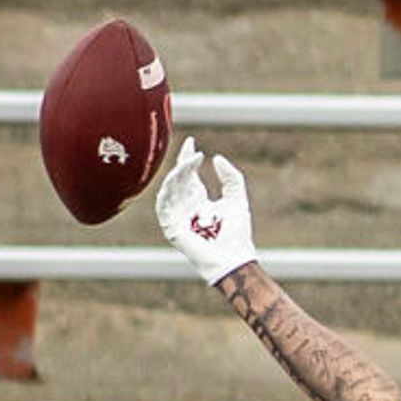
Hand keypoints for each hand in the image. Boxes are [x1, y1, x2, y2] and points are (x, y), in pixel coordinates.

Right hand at [155, 137, 257, 286]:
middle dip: (184, 164)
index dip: (187, 158)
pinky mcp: (170, 225)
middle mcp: (184, 204)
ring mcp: (176, 215)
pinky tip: (177, 177)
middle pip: (178, 178)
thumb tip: (217, 158)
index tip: (191, 142)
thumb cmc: (237, 234)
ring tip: (190, 162)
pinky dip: (169, 189)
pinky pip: (164, 203)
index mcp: (198, 198)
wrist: (233, 258)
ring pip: (170, 187)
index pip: (187, 173)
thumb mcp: (237, 199)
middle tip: (194, 153)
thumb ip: (231, 178)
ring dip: (178, 173)